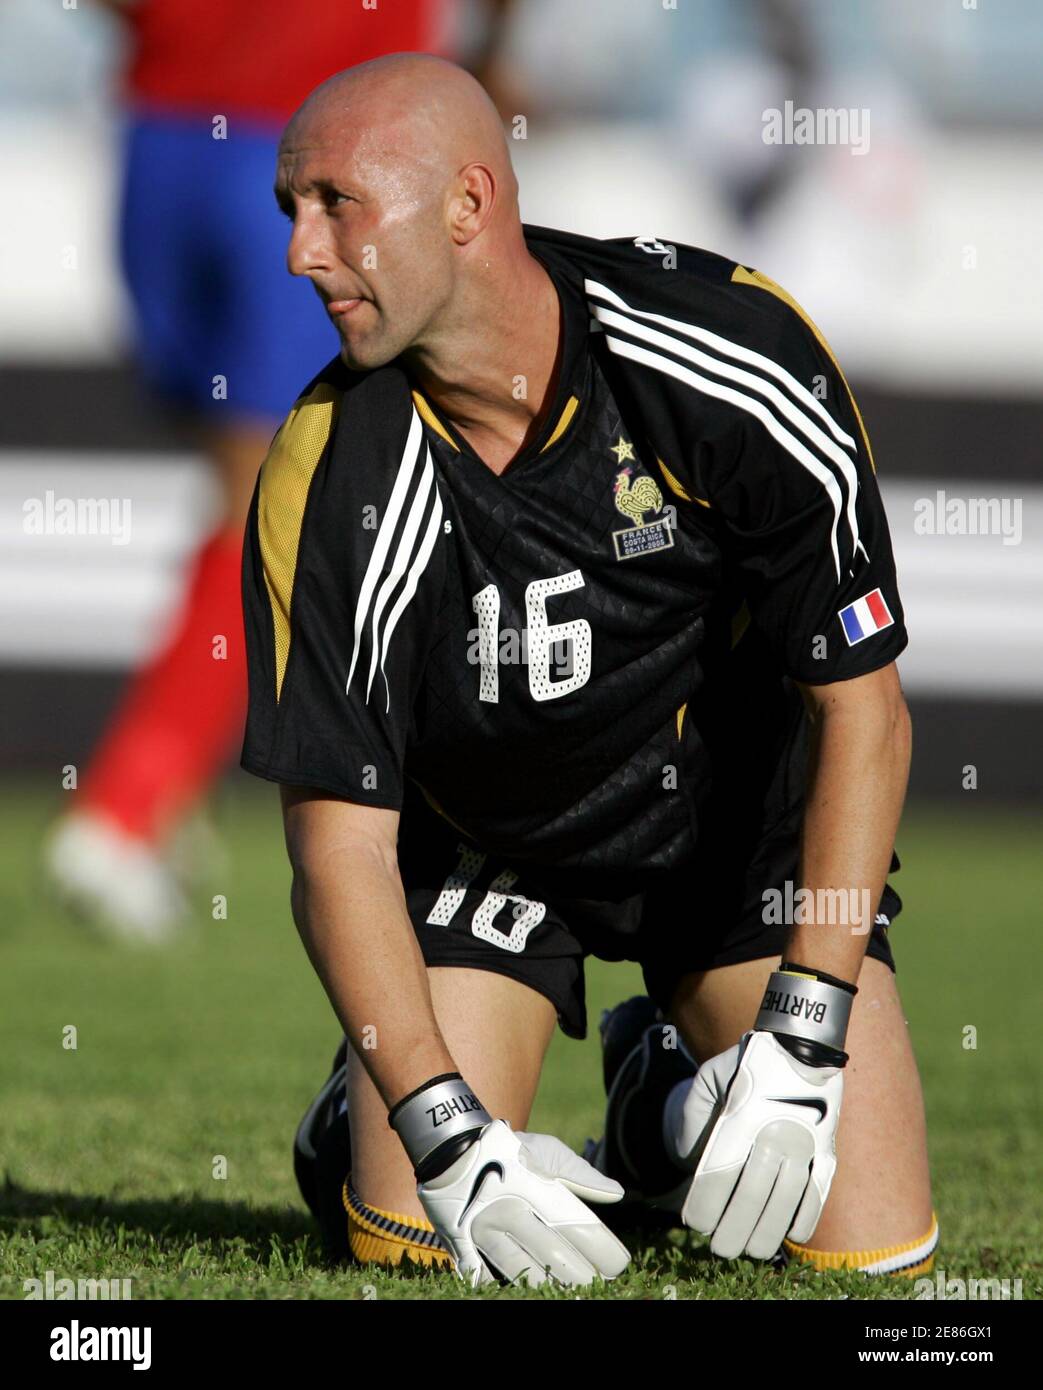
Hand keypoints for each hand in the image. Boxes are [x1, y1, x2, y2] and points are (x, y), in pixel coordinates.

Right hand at [417, 1119, 630, 1287]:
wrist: (451, 1144)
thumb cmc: (509, 1149)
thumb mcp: (547, 1151)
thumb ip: (582, 1176)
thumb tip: (618, 1193)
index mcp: (535, 1186)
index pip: (575, 1224)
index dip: (599, 1247)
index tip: (618, 1263)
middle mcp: (510, 1208)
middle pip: (550, 1251)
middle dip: (577, 1274)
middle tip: (595, 1285)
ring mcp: (483, 1226)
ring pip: (518, 1266)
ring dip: (545, 1283)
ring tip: (569, 1294)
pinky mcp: (460, 1240)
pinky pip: (478, 1271)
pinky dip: (495, 1284)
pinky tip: (521, 1293)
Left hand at [671, 1030, 842, 1258]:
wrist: (798, 1045)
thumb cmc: (746, 1067)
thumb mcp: (709, 1075)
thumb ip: (693, 1111)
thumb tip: (688, 1156)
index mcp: (743, 1115)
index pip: (721, 1172)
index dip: (707, 1203)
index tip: (695, 1223)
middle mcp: (775, 1132)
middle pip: (752, 1194)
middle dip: (733, 1227)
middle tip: (719, 1249)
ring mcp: (806, 1142)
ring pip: (785, 1200)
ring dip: (768, 1232)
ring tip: (752, 1251)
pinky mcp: (828, 1149)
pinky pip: (820, 1191)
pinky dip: (806, 1217)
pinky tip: (791, 1236)